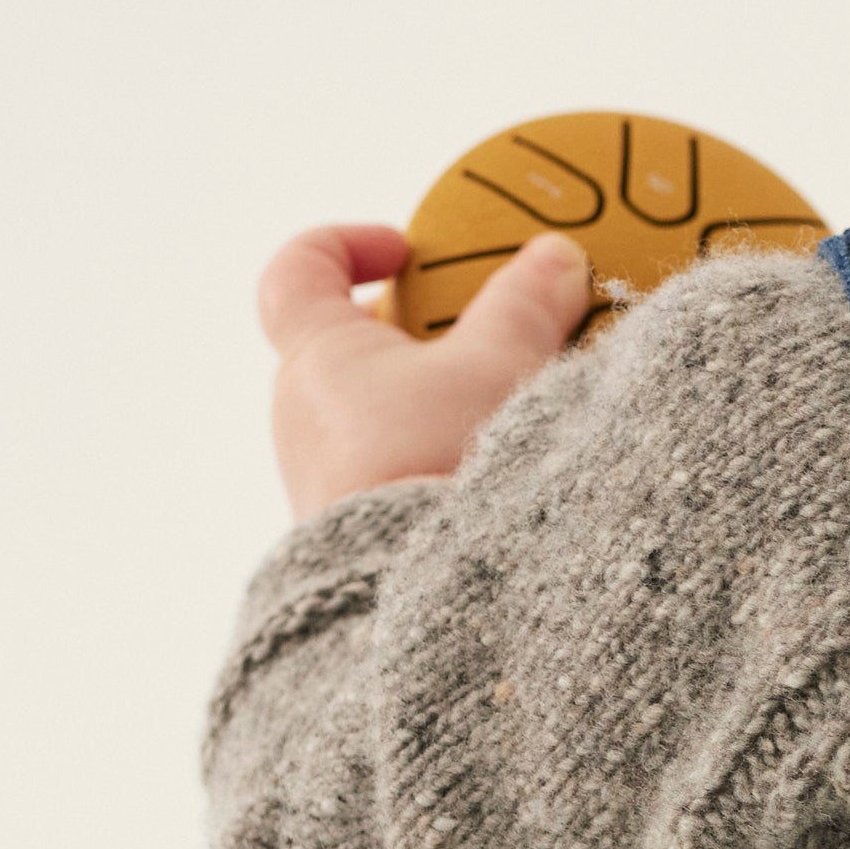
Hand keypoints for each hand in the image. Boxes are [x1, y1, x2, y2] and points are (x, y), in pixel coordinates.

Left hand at [255, 219, 590, 518]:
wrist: (427, 601)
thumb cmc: (437, 466)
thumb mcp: (497, 366)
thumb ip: (525, 305)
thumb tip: (553, 258)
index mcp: (317, 355)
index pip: (297, 273)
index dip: (346, 247)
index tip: (406, 252)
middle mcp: (304, 416)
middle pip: (349, 346)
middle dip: (418, 332)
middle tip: (484, 334)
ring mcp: (324, 481)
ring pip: (375, 416)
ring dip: (435, 401)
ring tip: (509, 409)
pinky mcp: (357, 535)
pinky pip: (393, 472)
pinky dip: (438, 455)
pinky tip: (496, 472)